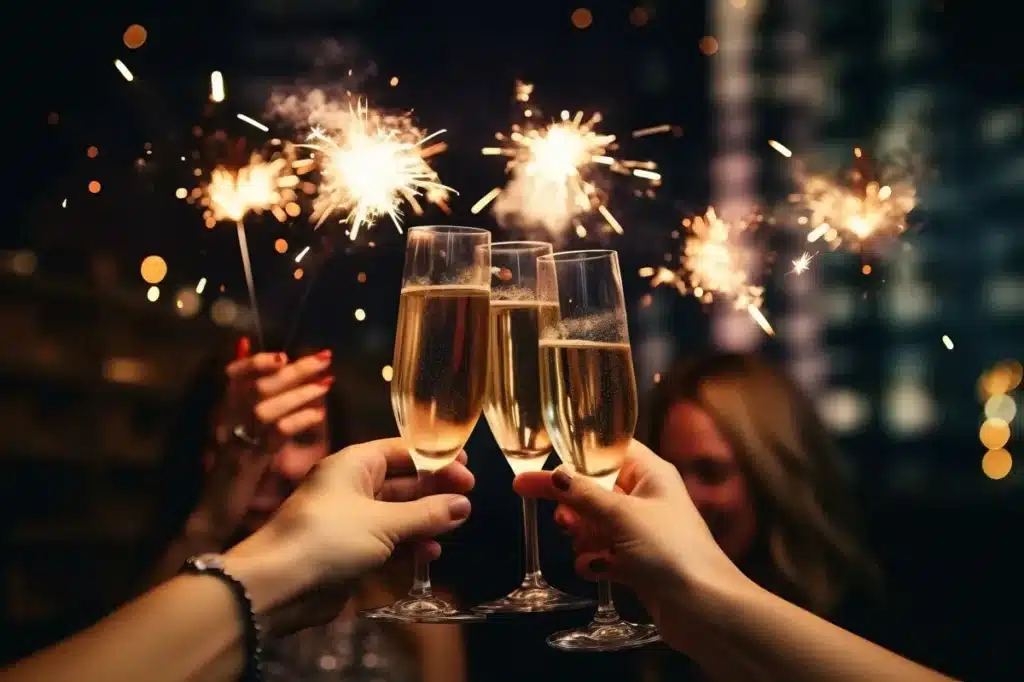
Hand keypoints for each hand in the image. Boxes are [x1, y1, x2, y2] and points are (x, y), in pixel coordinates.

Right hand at [186, 340, 332, 546]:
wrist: (212, 516)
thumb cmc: (234, 473)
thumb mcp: (244, 433)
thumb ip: (254, 402)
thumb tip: (263, 365)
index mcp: (223, 412)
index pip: (234, 375)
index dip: (257, 361)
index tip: (285, 354)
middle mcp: (225, 422)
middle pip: (258, 386)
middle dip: (294, 370)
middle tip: (325, 358)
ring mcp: (234, 442)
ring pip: (264, 408)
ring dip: (298, 393)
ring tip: (327, 384)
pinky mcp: (245, 464)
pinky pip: (273, 436)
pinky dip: (296, 422)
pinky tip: (317, 416)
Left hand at [228, 438, 473, 634]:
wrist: (278, 585)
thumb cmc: (328, 538)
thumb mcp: (383, 523)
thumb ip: (426, 513)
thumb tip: (464, 504)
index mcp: (354, 464)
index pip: (403, 451)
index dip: (435, 458)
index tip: (466, 469)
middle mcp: (353, 486)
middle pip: (403, 481)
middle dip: (434, 490)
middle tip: (468, 499)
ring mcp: (352, 518)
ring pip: (398, 512)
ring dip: (426, 519)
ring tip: (454, 526)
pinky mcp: (351, 549)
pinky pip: (388, 539)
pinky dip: (410, 543)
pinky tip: (431, 553)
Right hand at [513, 439, 748, 652]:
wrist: (704, 609)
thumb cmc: (671, 551)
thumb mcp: (621, 515)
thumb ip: (582, 494)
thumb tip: (549, 475)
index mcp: (651, 474)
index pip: (610, 450)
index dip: (580, 456)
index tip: (548, 466)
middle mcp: (647, 498)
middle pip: (597, 489)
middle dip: (576, 505)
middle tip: (563, 520)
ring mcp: (643, 533)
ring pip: (597, 523)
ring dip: (584, 535)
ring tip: (584, 545)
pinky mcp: (638, 564)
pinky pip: (604, 553)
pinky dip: (595, 560)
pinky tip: (596, 569)